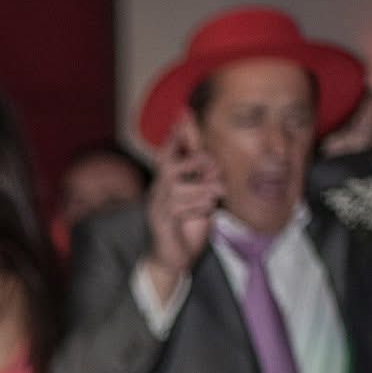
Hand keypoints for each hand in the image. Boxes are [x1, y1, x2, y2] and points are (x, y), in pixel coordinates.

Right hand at [142, 115, 221, 286]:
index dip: (177, 134)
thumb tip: (214, 165)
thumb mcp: (202, 199)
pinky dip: (199, 207)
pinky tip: (206, 212)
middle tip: (213, 169)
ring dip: (204, 191)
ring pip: (181, 187)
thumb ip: (206, 181)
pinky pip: (181, 207)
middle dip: (194, 162)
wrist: (172, 259)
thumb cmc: (187, 227)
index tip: (183, 113)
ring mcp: (157, 206)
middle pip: (169, 164)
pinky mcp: (161, 221)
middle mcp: (158, 190)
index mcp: (167, 182)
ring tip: (213, 199)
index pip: (169, 152)